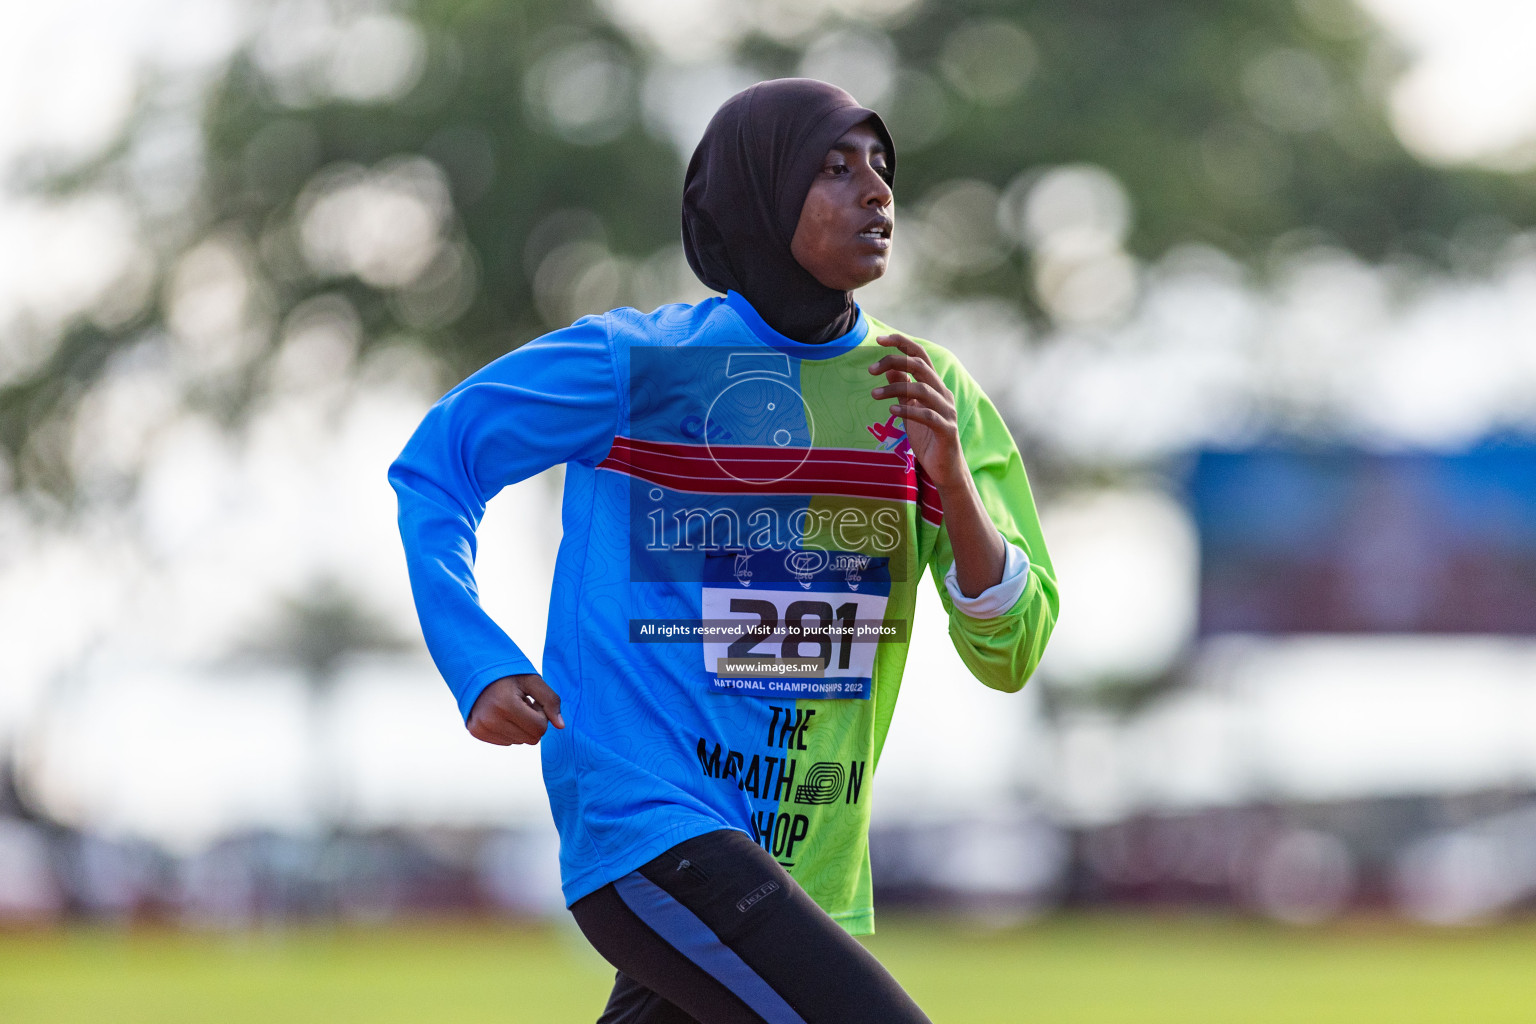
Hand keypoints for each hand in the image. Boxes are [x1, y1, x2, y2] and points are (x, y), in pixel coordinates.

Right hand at [467, 673, 564, 745]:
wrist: (476, 671)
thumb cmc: (507, 674)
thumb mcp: (532, 680)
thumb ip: (550, 700)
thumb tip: (561, 725)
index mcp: (505, 705)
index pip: (540, 728)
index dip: (541, 715)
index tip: (532, 701)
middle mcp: (490, 720)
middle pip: (531, 739)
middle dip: (532, 722)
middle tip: (522, 704)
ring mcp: (482, 728)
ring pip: (519, 741)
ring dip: (520, 726)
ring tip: (510, 707)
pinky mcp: (477, 733)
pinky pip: (506, 742)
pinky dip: (509, 730)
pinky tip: (501, 714)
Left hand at [868, 334, 964, 488]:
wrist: (945, 469)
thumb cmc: (928, 438)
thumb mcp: (910, 410)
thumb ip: (902, 389)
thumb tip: (890, 367)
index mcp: (935, 386)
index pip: (920, 356)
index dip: (902, 343)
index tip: (879, 340)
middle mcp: (943, 394)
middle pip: (920, 366)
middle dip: (894, 361)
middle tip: (870, 370)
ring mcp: (947, 412)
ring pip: (922, 389)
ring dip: (895, 388)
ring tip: (874, 395)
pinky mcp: (947, 430)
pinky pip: (928, 415)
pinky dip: (908, 411)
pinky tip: (891, 411)